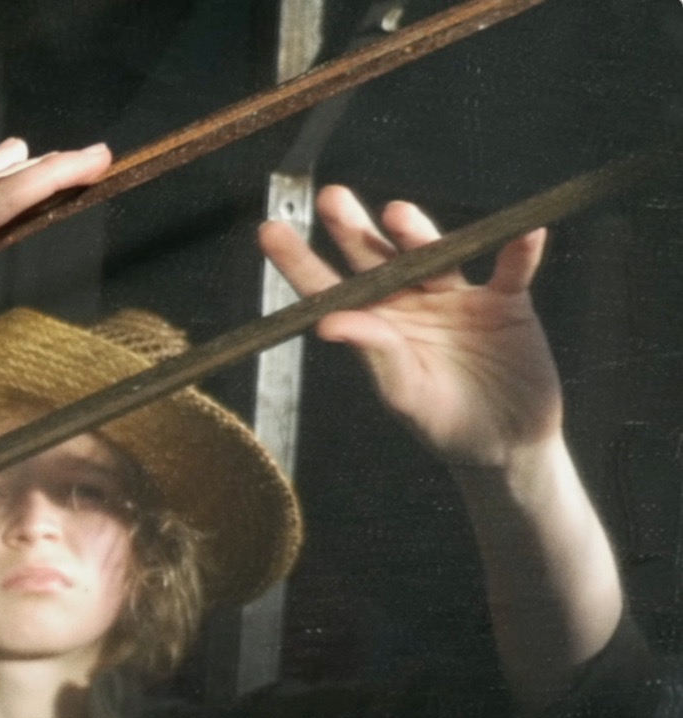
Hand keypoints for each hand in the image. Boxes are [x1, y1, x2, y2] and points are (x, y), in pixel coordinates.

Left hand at [260, 186, 563, 470]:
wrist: (506, 443)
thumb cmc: (444, 423)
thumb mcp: (405, 393)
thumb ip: (375, 354)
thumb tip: (328, 322)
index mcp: (375, 327)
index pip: (330, 290)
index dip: (300, 261)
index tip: (270, 230)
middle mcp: (410, 303)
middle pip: (377, 258)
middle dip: (353, 229)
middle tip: (331, 197)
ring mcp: (456, 297)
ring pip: (436, 256)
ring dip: (419, 234)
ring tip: (396, 214)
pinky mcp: (506, 302)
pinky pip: (512, 270)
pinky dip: (520, 252)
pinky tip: (524, 233)